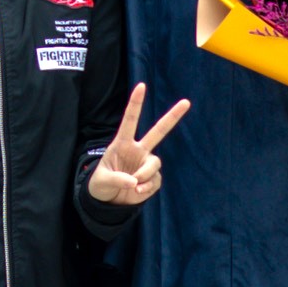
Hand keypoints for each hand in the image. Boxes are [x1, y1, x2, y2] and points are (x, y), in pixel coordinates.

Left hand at [89, 85, 191, 204]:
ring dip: (145, 174)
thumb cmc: (101, 184)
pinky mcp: (152, 178)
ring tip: (134, 184)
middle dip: (172, 117)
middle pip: (158, 131)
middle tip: (186, 102)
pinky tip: (137, 191)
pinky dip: (147, 187)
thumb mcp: (101, 181)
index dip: (135, 103)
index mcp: (122, 144)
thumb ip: (116, 179)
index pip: (130, 120)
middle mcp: (137, 150)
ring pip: (155, 163)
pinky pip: (155, 180)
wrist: (108, 201)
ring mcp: (146, 163)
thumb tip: (134, 182)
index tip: (142, 86)